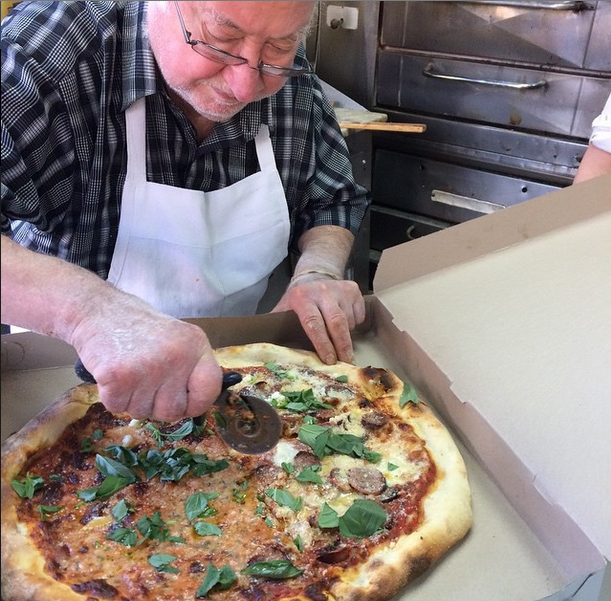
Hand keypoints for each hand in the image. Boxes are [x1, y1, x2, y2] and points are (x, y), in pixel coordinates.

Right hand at [70, 296, 222, 422]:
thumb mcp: (177, 338)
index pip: (209, 390)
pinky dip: (113, 396)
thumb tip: (198, 404)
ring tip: (129, 372)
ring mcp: (148, 368)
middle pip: (174, 411)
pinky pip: (118, 408)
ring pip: (143, 413)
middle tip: (145, 382)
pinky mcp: (119, 378)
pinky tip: (113, 373)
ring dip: (132, 400)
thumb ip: (190, 368)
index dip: (196, 404)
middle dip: (157, 405)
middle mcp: (176, 357)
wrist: (97, 310)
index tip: (185, 402)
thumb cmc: (137, 327)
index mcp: (195, 345)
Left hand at [271, 275, 365, 363]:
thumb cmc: (298, 301)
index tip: (328, 360)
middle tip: (345, 363)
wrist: (315, 275)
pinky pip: (359, 316)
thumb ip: (278, 327)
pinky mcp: (353, 289)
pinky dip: (355, 324)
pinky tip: (345, 322)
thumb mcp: (285, 309)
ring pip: (349, 322)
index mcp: (302, 298)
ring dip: (346, 335)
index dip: (322, 343)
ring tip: (338, 338)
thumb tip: (268, 351)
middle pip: (337, 323)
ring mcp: (340, 289)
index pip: (313, 323)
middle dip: (342, 346)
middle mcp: (322, 291)